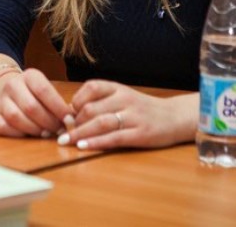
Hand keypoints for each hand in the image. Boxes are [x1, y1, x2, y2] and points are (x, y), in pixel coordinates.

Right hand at [0, 68, 71, 137]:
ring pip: (16, 118)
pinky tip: (29, 135)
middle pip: (31, 107)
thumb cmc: (33, 93)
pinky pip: (4, 127)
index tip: (69, 120)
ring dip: (34, 129)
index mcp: (29, 76)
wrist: (5, 88)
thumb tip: (72, 120)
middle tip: (59, 130)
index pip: (44, 90)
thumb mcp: (45, 89)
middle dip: (48, 122)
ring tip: (46, 133)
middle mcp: (12, 85)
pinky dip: (19, 134)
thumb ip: (57, 103)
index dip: (58, 107)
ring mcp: (1, 100)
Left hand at [56, 80, 198, 149]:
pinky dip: (97, 142)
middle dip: (73, 122)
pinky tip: (84, 147)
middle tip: (60, 133)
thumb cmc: (142, 109)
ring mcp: (134, 116)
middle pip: (92, 108)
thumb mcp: (122, 97)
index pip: (91, 88)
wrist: (175, 117)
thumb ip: (100, 102)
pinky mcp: (140, 133)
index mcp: (118, 88)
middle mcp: (125, 99)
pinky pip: (115, 137)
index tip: (65, 115)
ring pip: (101, 122)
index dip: (75, 102)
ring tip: (66, 142)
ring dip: (80, 133)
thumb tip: (69, 113)